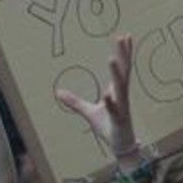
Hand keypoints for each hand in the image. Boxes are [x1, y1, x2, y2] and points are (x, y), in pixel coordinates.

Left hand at [56, 34, 135, 156]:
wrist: (121, 145)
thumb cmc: (109, 126)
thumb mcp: (88, 112)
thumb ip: (75, 101)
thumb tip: (58, 92)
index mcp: (117, 91)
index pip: (122, 68)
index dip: (123, 52)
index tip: (124, 36)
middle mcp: (122, 96)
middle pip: (124, 71)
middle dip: (124, 54)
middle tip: (123, 37)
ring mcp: (122, 107)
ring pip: (120, 87)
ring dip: (116, 73)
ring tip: (112, 59)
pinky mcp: (119, 119)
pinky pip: (114, 109)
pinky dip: (111, 101)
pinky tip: (108, 93)